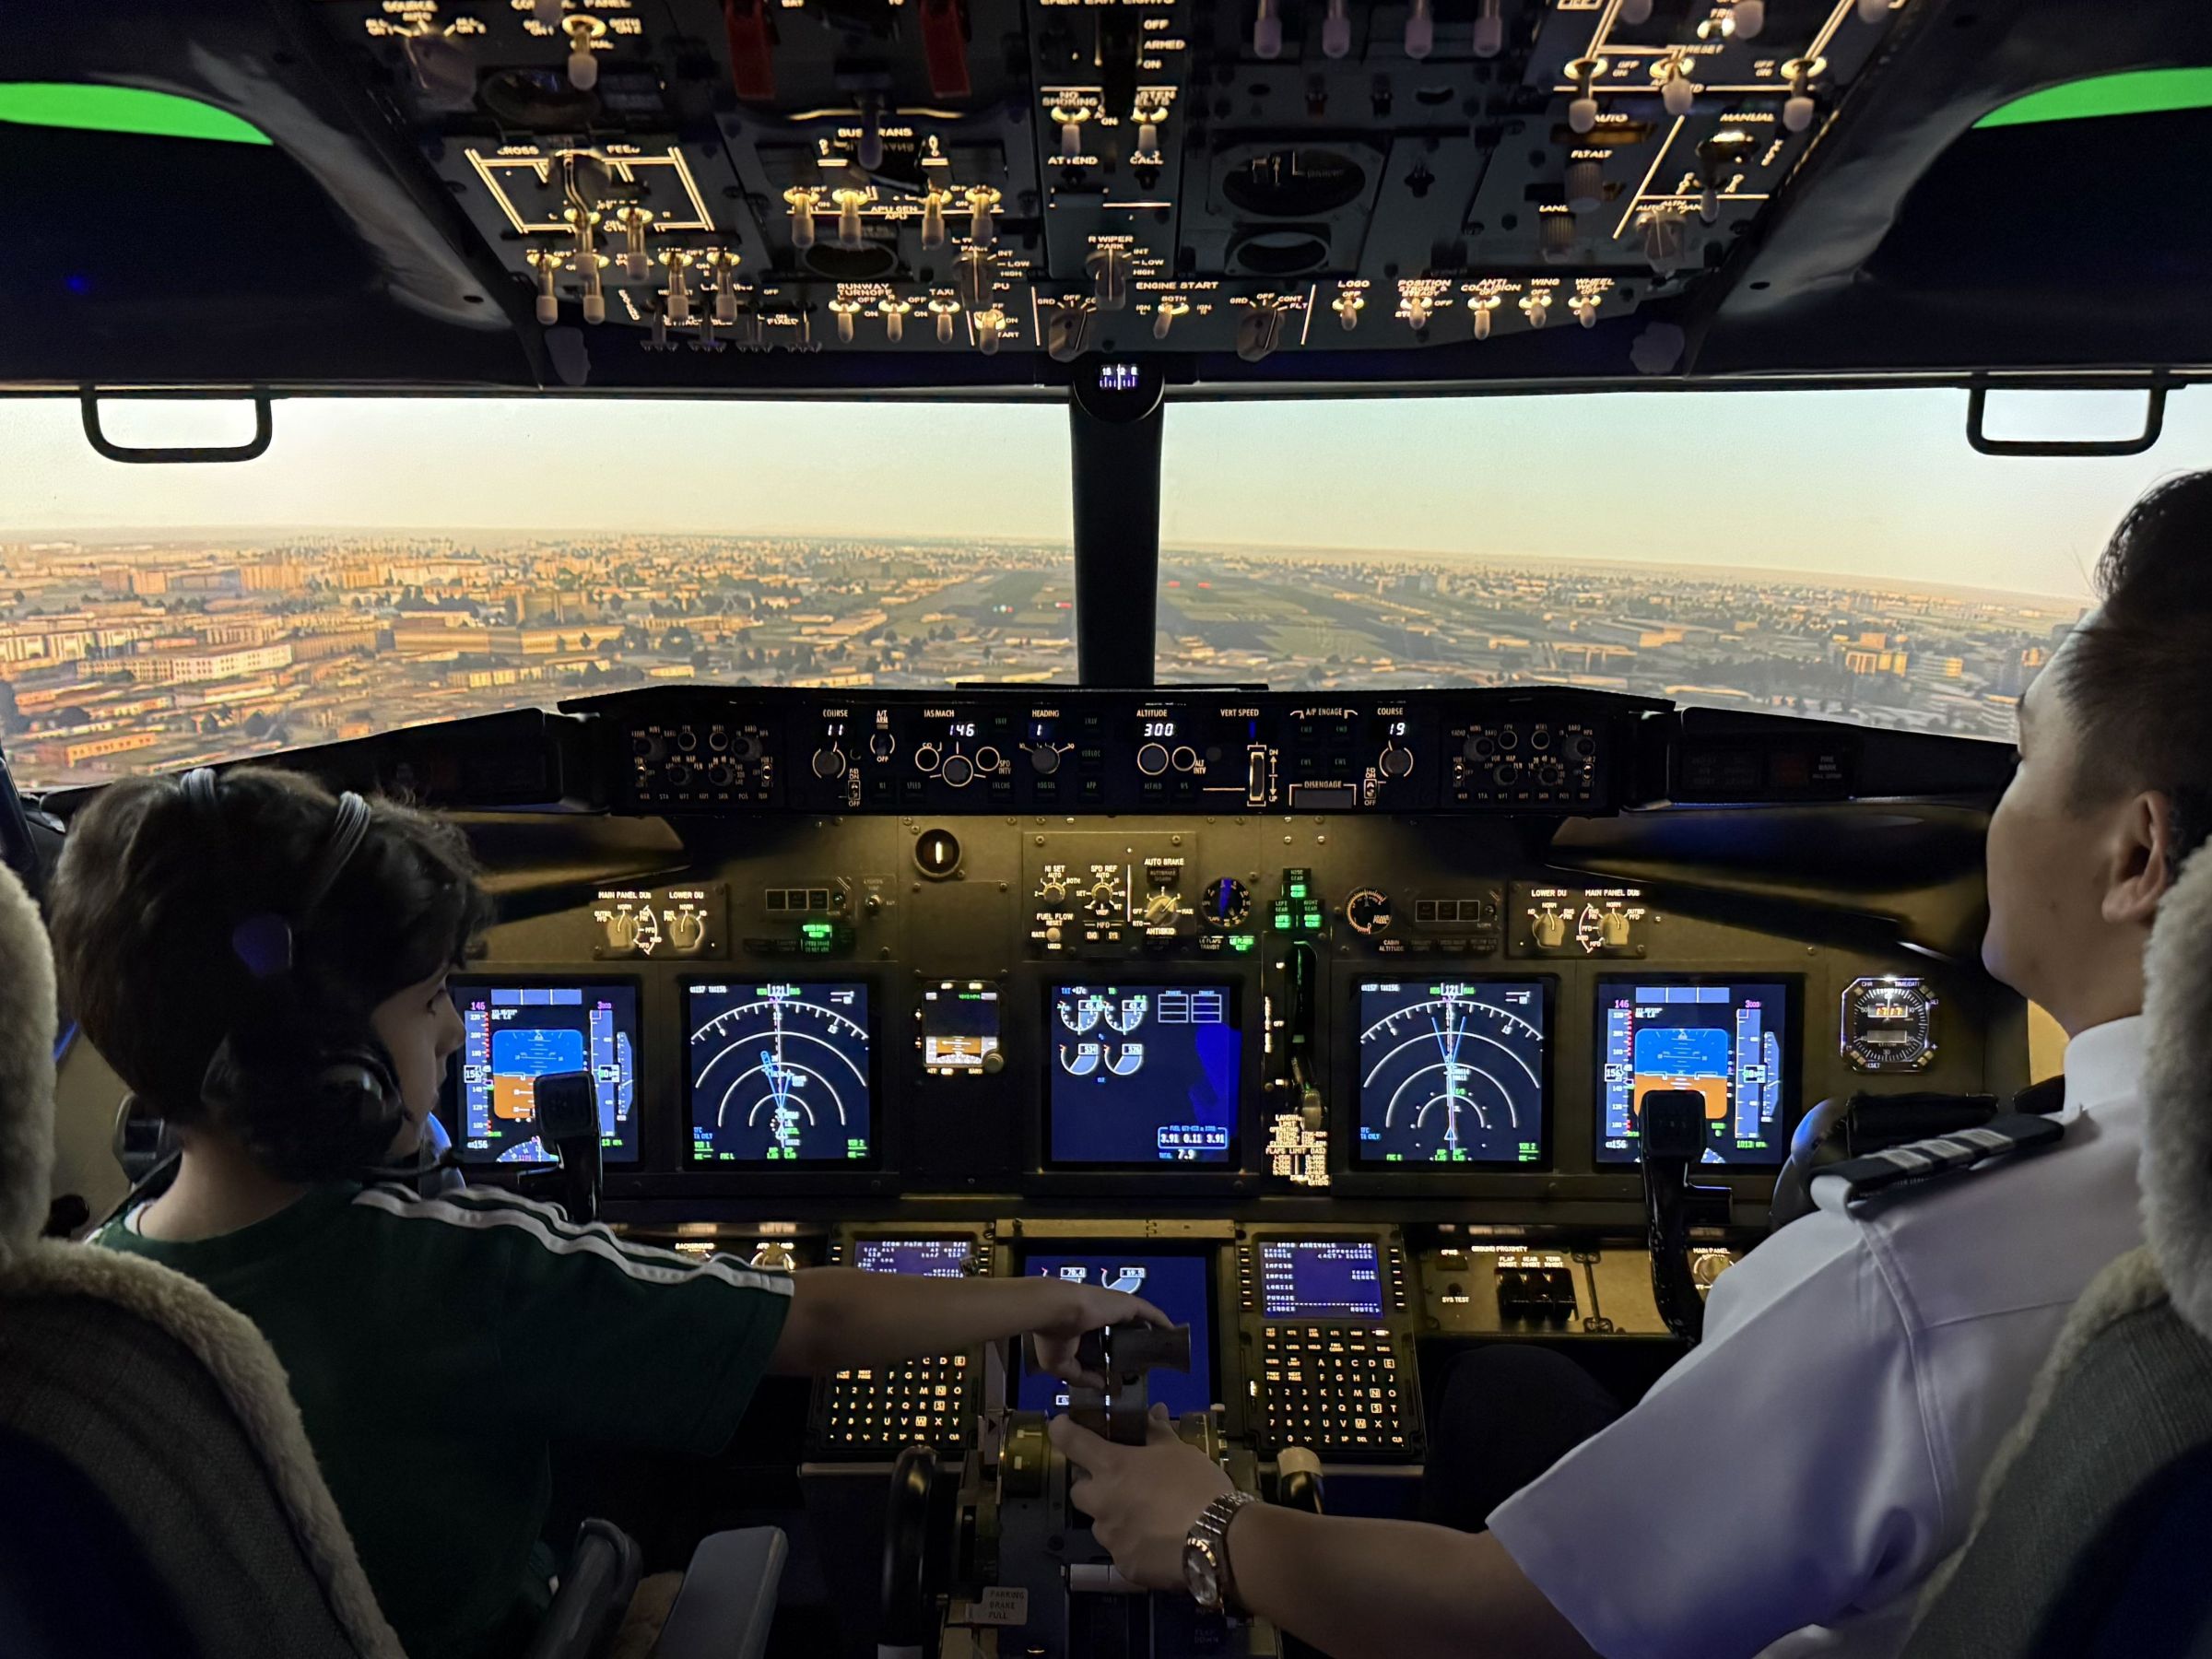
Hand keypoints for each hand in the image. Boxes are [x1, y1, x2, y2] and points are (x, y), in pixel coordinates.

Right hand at [1027, 1280, 1169, 1385]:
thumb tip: (1100, 1385)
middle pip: (1124, 1330)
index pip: (1103, 1341)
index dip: (1112, 1356)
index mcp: (1083, 1327)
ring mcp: (1115, 1308)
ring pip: (1138, 1321)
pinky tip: (1171, 1332)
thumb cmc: (1051, 1336)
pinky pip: (1150, 1313)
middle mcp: (1100, 1315)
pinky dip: (1160, 1321)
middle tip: (1144, 1365)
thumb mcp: (1062, 1365)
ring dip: (1150, 1333)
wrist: (1055, 1311)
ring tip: (1162, 1350)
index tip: (1119, 1371)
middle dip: (1134, 1346)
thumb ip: (1082, 1377)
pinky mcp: (1126, 1303)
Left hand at [1049, 1405, 1235, 1591]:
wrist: (1218, 1540)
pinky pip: (1121, 1550)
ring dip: (1113, 1516)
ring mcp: (1111, 1537)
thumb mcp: (1180, 1452)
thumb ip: (1158, 1432)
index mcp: (1112, 1467)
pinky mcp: (1124, 1565)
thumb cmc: (1197, 1486)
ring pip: (1099, 1523)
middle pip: (1078, 1490)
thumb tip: (1154, 1411)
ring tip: (1144, 1515)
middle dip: (1092, 1484)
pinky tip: (1156, 1542)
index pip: (1071, 1441)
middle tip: (1118, 1480)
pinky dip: (1132, 1544)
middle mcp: (1102, 1502)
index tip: (1062, 1426)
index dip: (1062, 1430)